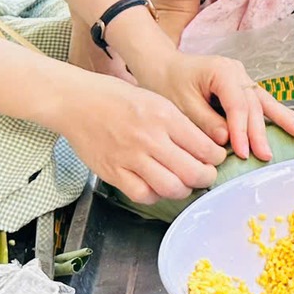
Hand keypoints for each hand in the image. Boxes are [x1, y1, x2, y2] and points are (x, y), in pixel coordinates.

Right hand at [55, 74, 227, 205]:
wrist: (77, 102)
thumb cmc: (117, 98)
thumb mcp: (156, 101)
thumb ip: (179, 124)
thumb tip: (204, 146)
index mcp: (165, 117)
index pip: (204, 147)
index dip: (216, 158)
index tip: (216, 159)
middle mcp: (150, 138)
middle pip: (192, 172)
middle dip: (206, 177)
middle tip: (207, 176)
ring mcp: (130, 158)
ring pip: (171, 188)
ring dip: (184, 190)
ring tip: (185, 184)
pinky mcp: (113, 172)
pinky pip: (143, 195)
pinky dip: (156, 196)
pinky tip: (158, 187)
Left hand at [125, 44, 293, 161]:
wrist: (162, 67)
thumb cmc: (168, 82)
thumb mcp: (181, 103)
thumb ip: (205, 121)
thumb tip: (226, 139)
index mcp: (221, 71)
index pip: (237, 104)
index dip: (241, 130)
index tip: (241, 152)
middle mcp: (237, 72)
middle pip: (253, 105)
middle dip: (259, 132)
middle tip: (264, 156)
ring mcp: (243, 79)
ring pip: (264, 101)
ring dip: (281, 120)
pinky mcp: (243, 88)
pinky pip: (263, 102)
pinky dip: (278, 115)